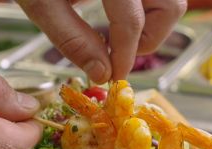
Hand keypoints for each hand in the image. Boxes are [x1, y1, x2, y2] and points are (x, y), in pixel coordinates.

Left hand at [17, 0, 186, 82]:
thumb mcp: (40, 2)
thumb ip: (71, 38)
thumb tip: (102, 72)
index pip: (132, 21)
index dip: (125, 56)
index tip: (114, 76)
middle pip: (171, 7)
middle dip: (149, 37)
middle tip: (119, 51)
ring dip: (151, 22)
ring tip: (117, 32)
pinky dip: (145, 7)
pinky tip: (117, 13)